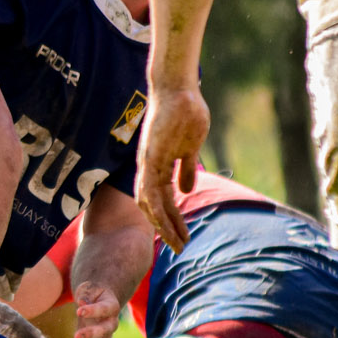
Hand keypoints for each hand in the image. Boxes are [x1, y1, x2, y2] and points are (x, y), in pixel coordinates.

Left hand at [64, 281, 120, 337]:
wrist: (99, 300)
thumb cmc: (94, 293)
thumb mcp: (90, 289)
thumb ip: (87, 295)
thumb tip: (82, 302)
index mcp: (112, 306)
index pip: (105, 309)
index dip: (93, 311)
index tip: (79, 311)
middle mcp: (111, 323)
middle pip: (104, 331)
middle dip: (90, 334)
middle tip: (76, 336)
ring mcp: (105, 335)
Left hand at [134, 87, 208, 248]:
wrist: (178, 89)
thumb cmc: (185, 113)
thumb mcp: (189, 147)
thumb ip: (185, 168)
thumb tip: (187, 190)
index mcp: (158, 166)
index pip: (162, 200)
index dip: (171, 220)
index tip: (183, 236)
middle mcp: (149, 167)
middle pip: (154, 207)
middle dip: (167, 229)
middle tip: (180, 248)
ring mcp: (148, 162)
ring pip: (150, 202)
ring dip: (164, 224)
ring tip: (178, 242)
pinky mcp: (151, 155)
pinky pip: (149, 187)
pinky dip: (156, 206)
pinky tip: (165, 222)